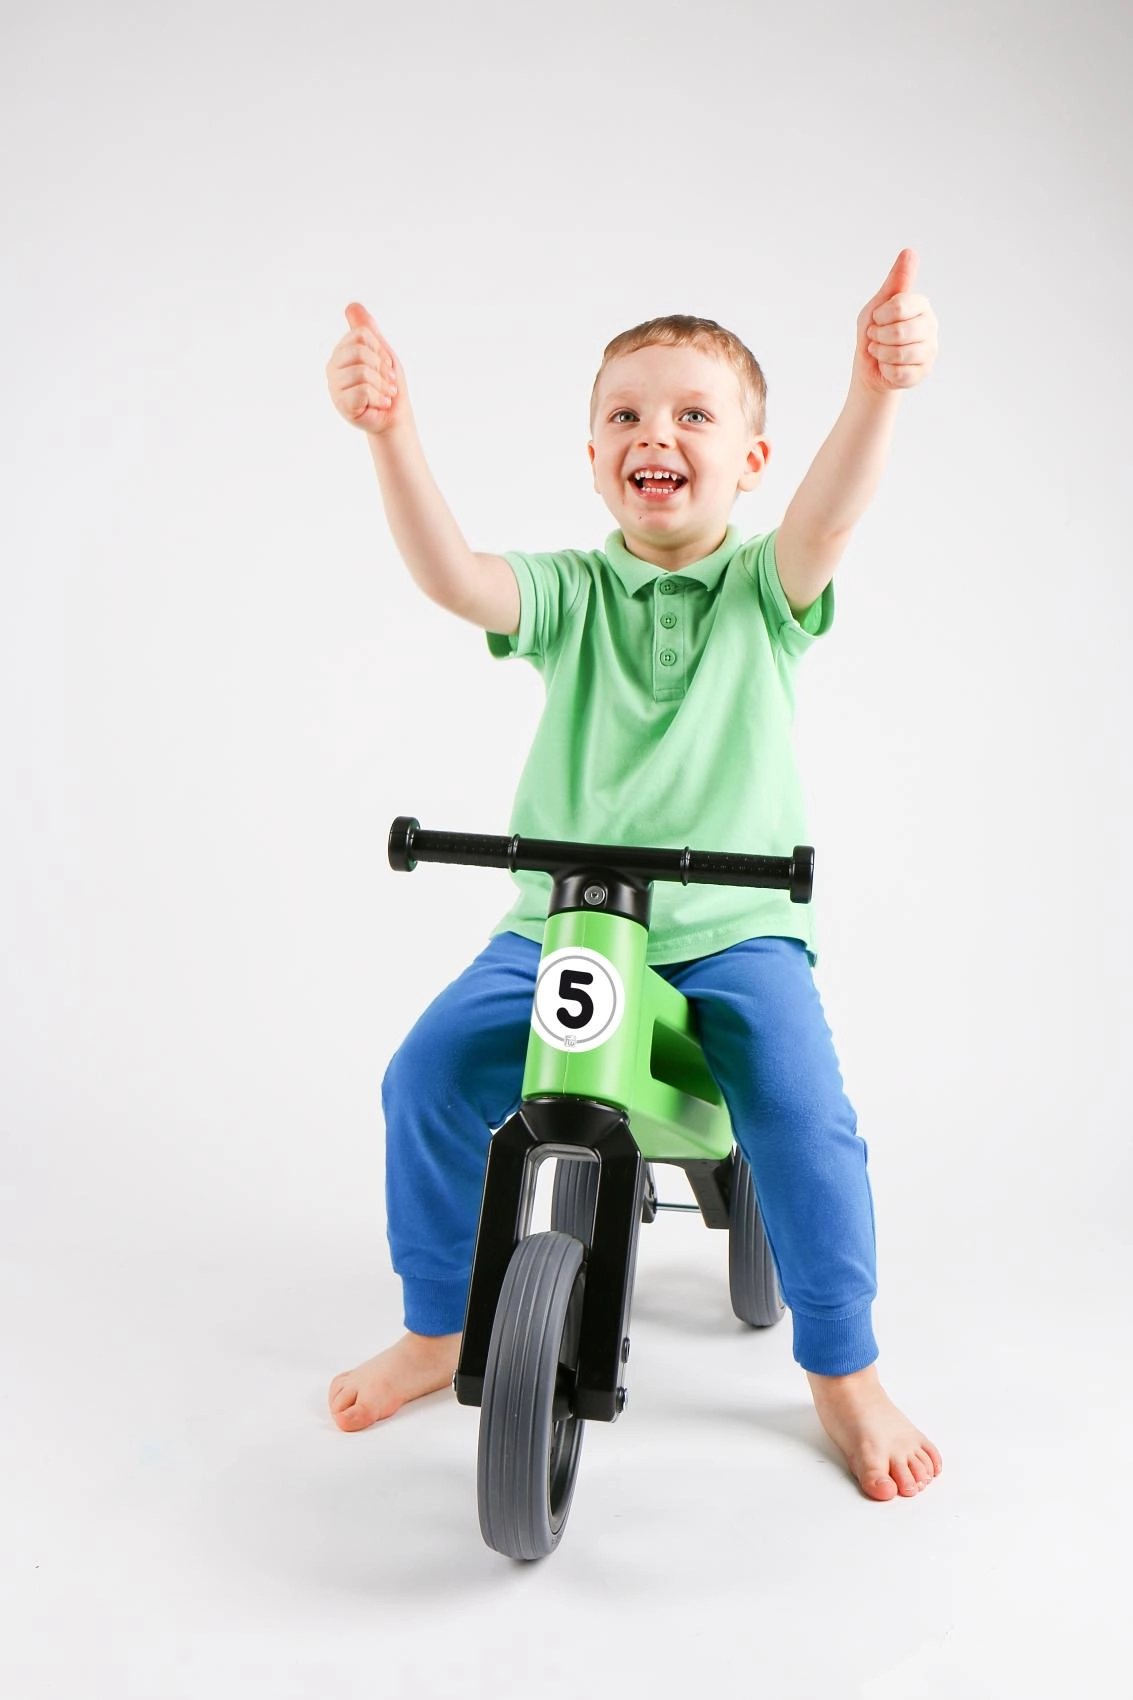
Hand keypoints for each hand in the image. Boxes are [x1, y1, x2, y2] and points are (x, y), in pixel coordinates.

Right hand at [326, 303, 407, 433]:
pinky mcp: (341, 405)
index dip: (379, 349)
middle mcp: (333, 367)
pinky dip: (378, 398)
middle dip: (381, 367)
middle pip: (359, 351)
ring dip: (382, 385)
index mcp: (342, 352)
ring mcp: (335, 387)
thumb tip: (351, 305)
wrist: (395, 416)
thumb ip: (367, 330)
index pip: (360, 334)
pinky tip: (379, 404)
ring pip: (362, 372)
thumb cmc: (388, 384)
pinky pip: (363, 391)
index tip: (385, 364)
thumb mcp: (381, 352)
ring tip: (385, 395)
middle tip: (387, 382)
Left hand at [854, 250, 937, 394]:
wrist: (870, 364)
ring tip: (881, 351)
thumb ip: (896, 281)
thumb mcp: (879, 303)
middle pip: (899, 332)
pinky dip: (886, 370)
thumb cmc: (875, 330)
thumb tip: (910, 252)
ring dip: (880, 354)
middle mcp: (930, 325)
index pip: (900, 305)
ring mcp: (929, 350)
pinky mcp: (923, 372)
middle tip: (876, 337)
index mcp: (920, 305)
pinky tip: (888, 366)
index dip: (880, 316)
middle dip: (878, 337)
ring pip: (899, 354)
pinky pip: (899, 373)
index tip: (877, 319)